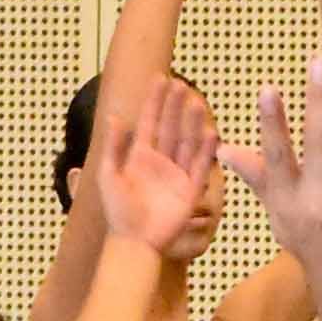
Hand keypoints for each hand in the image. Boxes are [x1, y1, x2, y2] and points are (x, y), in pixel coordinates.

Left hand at [86, 79, 222, 259]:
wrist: (134, 242)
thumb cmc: (118, 211)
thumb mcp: (110, 176)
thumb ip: (113, 147)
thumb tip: (115, 116)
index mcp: (141, 156)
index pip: (150, 122)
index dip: (155, 101)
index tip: (161, 78)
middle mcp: (161, 162)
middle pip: (171, 128)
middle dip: (175, 107)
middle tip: (182, 84)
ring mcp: (177, 175)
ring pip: (187, 143)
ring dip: (192, 123)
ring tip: (196, 102)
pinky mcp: (190, 190)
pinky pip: (200, 167)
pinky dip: (205, 151)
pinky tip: (211, 132)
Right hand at [218, 56, 321, 320]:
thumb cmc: (315, 248)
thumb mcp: (281, 218)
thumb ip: (258, 177)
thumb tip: (222, 149)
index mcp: (289, 204)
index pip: (277, 158)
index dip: (272, 123)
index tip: (268, 89)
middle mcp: (318, 205)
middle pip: (319, 143)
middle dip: (319, 99)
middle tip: (320, 60)